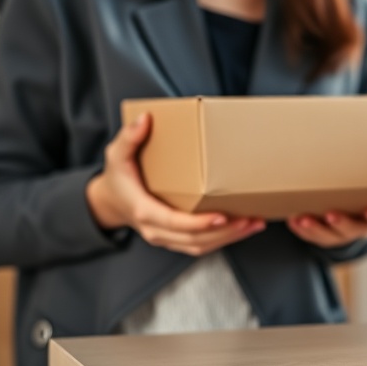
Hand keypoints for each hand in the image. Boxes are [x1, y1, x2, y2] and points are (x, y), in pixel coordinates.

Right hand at [86, 112, 265, 255]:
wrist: (112, 201)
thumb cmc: (118, 176)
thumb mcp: (117, 154)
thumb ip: (129, 137)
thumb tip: (145, 119)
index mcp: (143, 210)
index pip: (174, 222)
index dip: (199, 223)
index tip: (222, 216)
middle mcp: (155, 230)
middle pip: (193, 240)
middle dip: (224, 232)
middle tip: (250, 219)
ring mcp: (165, 238)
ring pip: (200, 246)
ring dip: (229, 238)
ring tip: (254, 223)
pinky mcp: (174, 239)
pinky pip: (200, 245)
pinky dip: (222, 239)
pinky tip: (243, 227)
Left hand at [286, 86, 366, 246]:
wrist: (350, 190)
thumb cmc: (363, 166)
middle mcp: (364, 221)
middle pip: (357, 229)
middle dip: (343, 224)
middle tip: (330, 213)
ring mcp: (344, 230)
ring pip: (332, 237)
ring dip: (317, 230)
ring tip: (301, 217)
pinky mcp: (325, 232)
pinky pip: (314, 237)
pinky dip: (304, 230)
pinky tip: (292, 219)